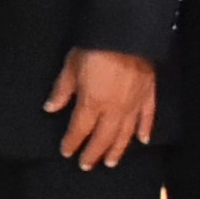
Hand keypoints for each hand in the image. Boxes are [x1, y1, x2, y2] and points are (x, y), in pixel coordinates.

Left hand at [47, 48, 156, 173]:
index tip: (66, 151)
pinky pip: (147, 117)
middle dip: (93, 153)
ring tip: (111, 162)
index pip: (80, 129)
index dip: (72, 142)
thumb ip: (62, 89)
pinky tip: (143, 140)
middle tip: (87, 165)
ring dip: (117, 149)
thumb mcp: (71, 65)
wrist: (128, 33)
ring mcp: (133, 104)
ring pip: (125, 134)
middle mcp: (114, 109)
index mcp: (92, 103)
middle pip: (103, 138)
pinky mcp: (148, 94)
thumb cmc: (96, 46)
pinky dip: (145, 130)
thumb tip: (50, 108)